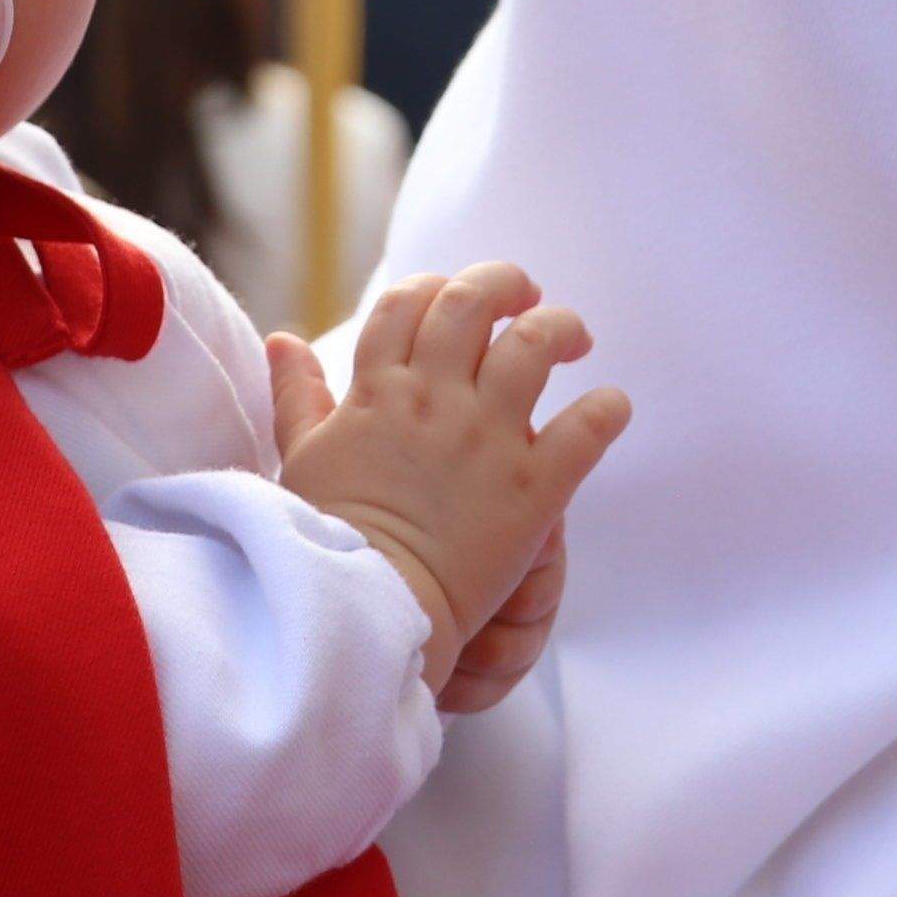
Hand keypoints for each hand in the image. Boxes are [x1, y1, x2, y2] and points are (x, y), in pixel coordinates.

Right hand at [266, 265, 628, 691]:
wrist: (365, 612)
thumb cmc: (326, 540)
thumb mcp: (301, 457)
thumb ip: (298, 395)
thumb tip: (285, 339)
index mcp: (377, 390)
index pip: (408, 301)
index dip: (436, 285)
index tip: (457, 296)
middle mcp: (433, 400)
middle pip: (474, 302)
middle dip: (506, 283)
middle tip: (527, 297)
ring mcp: (485, 439)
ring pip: (535, 345)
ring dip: (560, 327)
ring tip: (573, 337)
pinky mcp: (533, 488)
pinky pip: (585, 428)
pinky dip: (607, 409)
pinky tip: (611, 407)